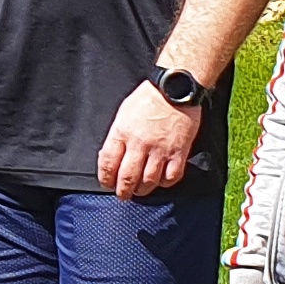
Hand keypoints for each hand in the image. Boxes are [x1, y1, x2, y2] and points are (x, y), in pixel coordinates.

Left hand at [96, 83, 202, 198]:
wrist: (175, 88)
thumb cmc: (148, 97)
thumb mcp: (124, 113)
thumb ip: (118, 136)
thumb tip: (111, 157)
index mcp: (122, 132)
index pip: (108, 164)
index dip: (105, 179)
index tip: (107, 183)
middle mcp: (140, 144)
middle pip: (127, 178)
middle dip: (122, 191)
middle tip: (123, 195)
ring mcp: (160, 149)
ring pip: (148, 181)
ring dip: (142, 190)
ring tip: (140, 190)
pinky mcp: (179, 151)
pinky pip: (171, 177)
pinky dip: (165, 183)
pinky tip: (161, 180)